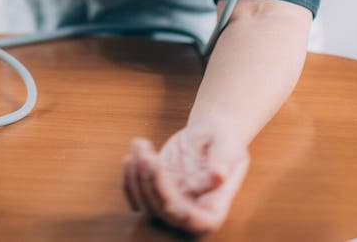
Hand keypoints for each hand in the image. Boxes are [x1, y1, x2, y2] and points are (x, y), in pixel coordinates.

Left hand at [122, 124, 249, 233]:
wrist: (211, 134)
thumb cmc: (225, 141)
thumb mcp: (228, 146)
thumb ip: (223, 161)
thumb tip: (218, 175)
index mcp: (213, 208)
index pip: (196, 222)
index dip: (180, 215)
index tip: (169, 200)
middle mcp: (190, 211)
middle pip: (163, 210)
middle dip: (150, 182)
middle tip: (147, 153)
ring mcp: (171, 201)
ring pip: (145, 202)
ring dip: (137, 174)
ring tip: (141, 144)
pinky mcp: (156, 189)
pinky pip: (135, 195)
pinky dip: (127, 179)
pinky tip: (131, 155)